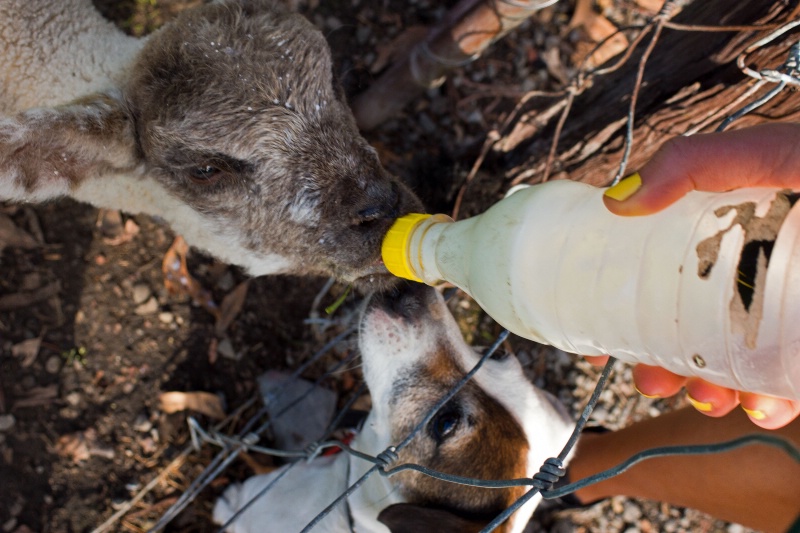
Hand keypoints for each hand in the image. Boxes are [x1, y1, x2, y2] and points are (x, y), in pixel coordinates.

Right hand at [600, 123, 799, 428]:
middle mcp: (763, 268)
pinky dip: (763, 399)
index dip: (622, 293)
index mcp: (742, 222)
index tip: (598, 328)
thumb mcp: (785, 156)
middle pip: (691, 316)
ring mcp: (789, 313)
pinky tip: (762, 403)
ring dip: (707, 386)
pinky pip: (778, 381)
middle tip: (650, 378)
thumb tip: (618, 197)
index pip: (665, 260)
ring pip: (732, 357)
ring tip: (708, 397)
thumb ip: (700, 164)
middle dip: (662, 357)